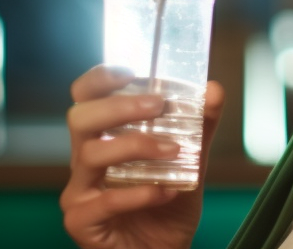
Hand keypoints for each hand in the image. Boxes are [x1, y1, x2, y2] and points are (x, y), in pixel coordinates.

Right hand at [62, 65, 225, 248]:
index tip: (130, 70)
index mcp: (102, 138)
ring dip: (136, 146)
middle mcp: (84, 161)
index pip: (85, 98)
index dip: (99, 79)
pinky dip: (138, 193)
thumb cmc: (167, 207)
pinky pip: (103, 202)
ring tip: (174, 150)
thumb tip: (214, 90)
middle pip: (80, 118)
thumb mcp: (190, 163)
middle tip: (158, 105)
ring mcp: (78, 192)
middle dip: (119, 106)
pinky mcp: (81, 223)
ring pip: (89, 155)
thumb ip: (200, 129)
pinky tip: (165, 192)